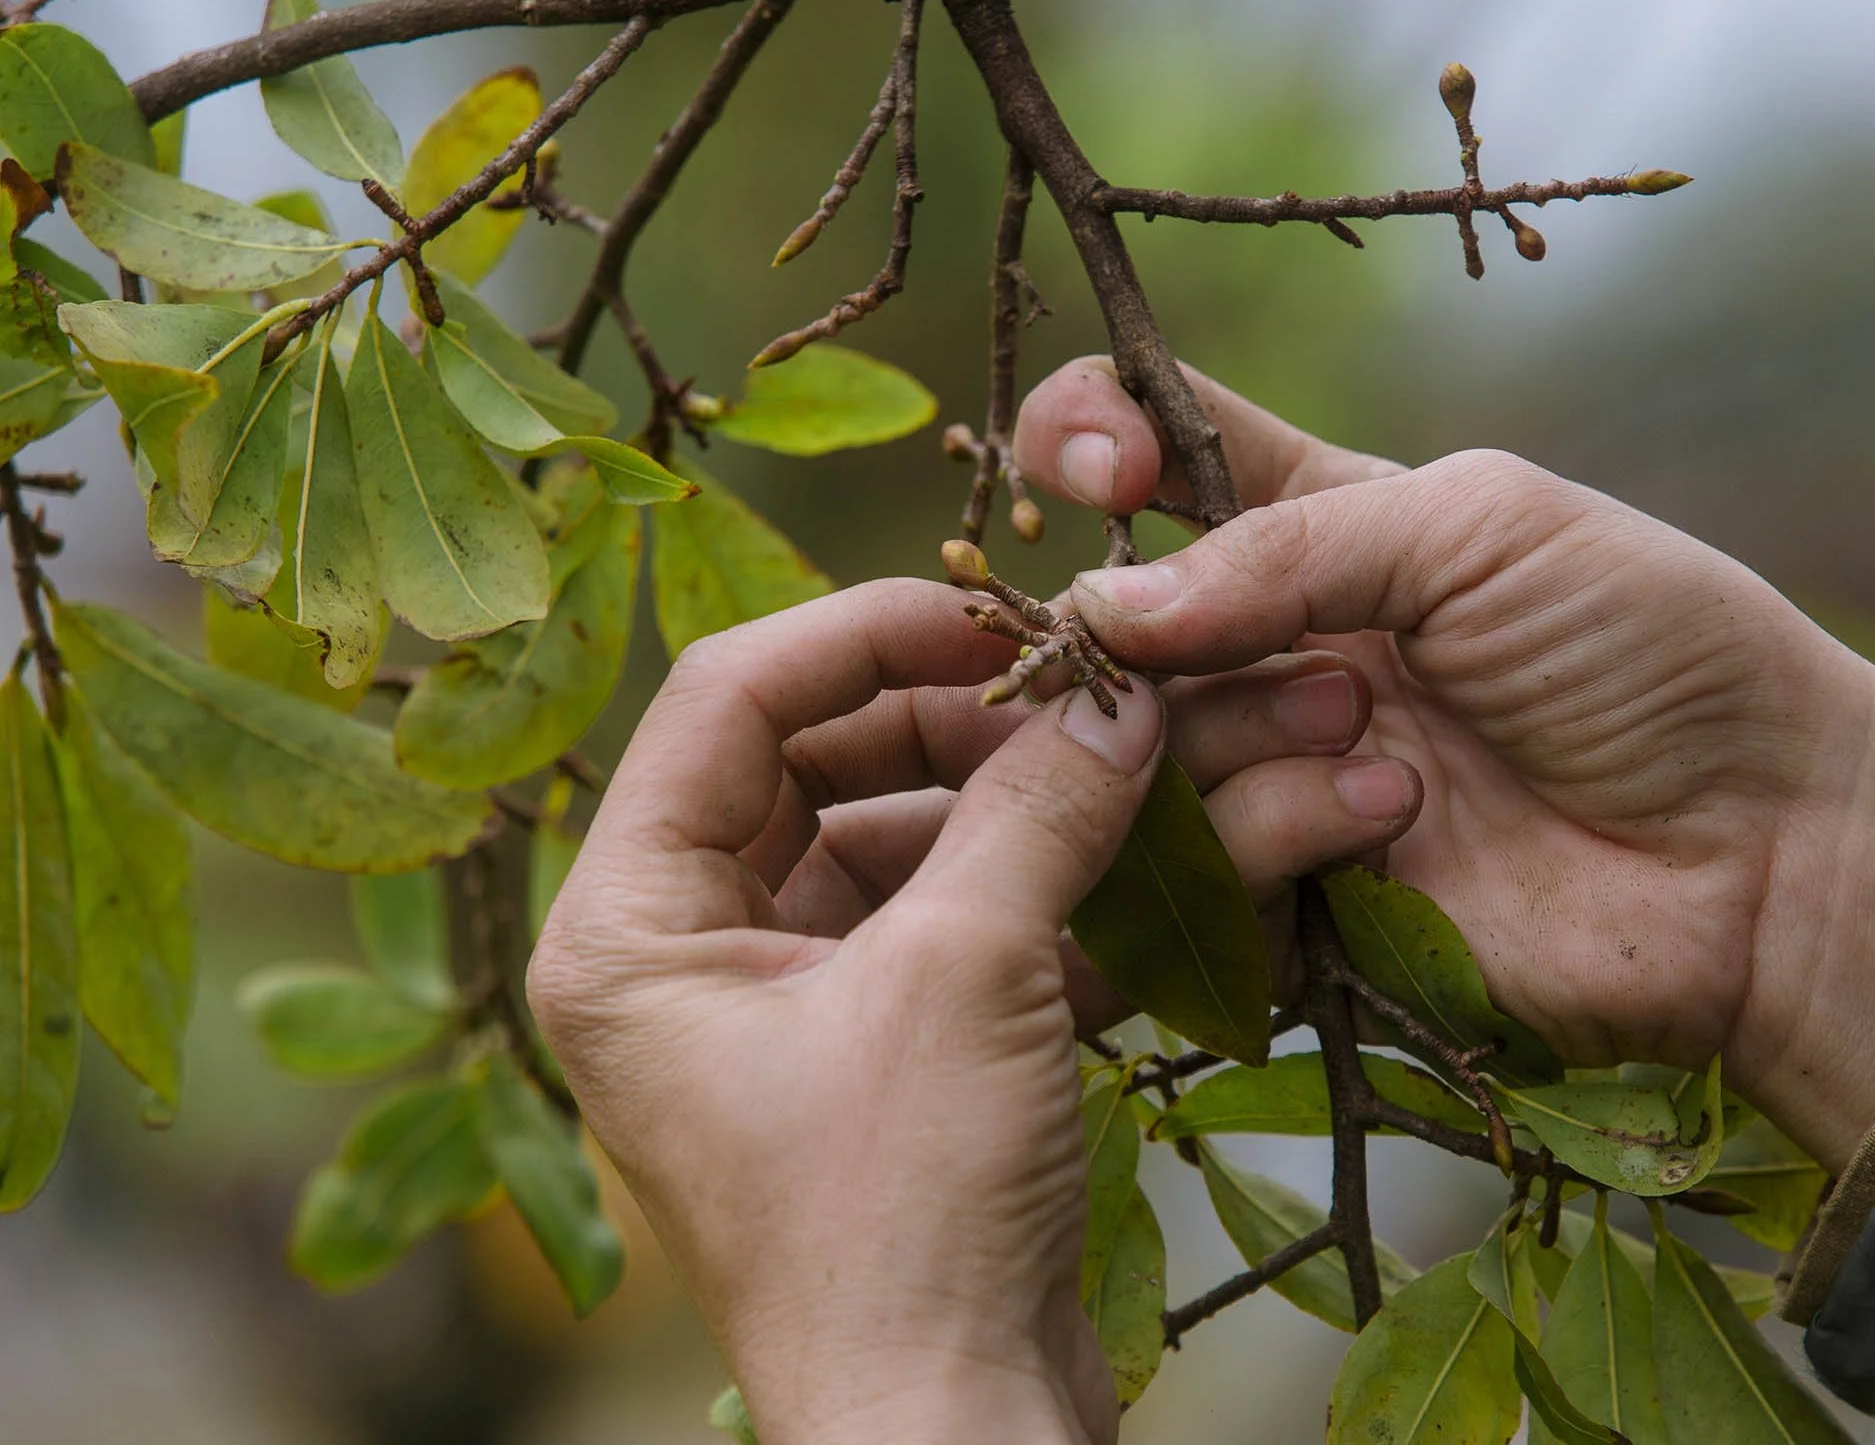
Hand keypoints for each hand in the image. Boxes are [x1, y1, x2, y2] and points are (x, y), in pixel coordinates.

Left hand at [526, 580, 1415, 1443]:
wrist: (955, 1428)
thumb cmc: (902, 1225)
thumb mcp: (966, 979)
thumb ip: (1036, 807)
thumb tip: (1114, 689)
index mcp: (631, 931)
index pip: (728, 701)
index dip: (865, 631)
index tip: (997, 604)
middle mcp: (687, 962)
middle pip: (823, 764)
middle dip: (966, 722)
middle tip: (1089, 685)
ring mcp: (789, 1014)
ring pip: (906, 844)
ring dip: (1028, 806)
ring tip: (1145, 761)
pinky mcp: (883, 1060)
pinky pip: (957, 928)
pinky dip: (1047, 893)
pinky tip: (1151, 857)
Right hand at [1015, 359, 1874, 1169]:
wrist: (1771, 851)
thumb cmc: (1652, 651)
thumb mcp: (1479, 527)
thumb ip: (1285, 544)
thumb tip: (1101, 606)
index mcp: (1330, 527)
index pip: (1162, 452)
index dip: (1094, 439)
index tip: (1089, 469)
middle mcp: (1285, 652)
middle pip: (1123, 628)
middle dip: (1173, 639)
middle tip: (1318, 665)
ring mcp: (1284, 778)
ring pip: (1142, 756)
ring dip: (1247, 739)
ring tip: (1383, 749)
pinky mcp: (1297, 905)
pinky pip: (1198, 875)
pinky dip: (1274, 838)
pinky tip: (1395, 827)